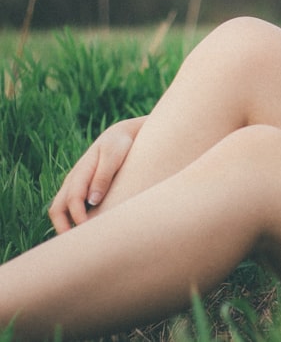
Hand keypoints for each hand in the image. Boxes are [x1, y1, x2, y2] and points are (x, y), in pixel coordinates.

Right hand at [48, 116, 145, 233]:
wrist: (122, 135)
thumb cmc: (121, 144)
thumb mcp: (115, 155)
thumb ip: (104, 175)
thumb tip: (92, 200)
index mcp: (80, 172)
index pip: (72, 200)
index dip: (78, 218)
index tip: (89, 231)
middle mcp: (73, 180)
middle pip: (57, 209)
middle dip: (63, 228)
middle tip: (76, 246)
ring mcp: (75, 185)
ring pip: (60, 210)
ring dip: (65, 226)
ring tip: (79, 244)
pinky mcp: (82, 189)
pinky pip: (70, 208)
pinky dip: (72, 221)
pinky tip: (85, 232)